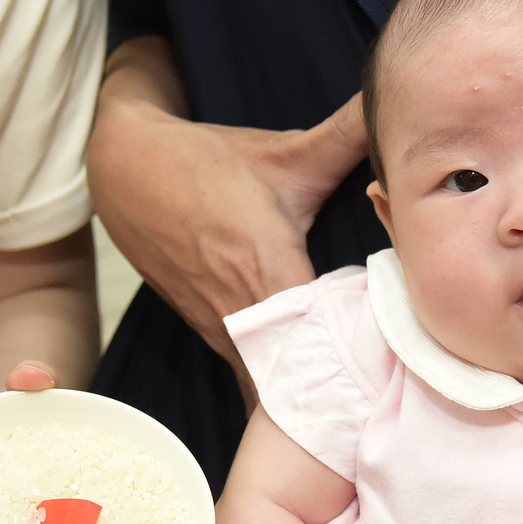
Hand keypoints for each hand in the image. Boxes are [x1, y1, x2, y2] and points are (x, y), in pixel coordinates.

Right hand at [89, 47, 365, 400]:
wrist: (126, 173)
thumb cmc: (207, 164)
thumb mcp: (284, 152)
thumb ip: (350, 134)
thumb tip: (397, 106)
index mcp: (267, 274)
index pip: (316, 345)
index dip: (355, 370)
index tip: (394, 387)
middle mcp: (241, 315)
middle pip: (295, 385)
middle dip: (339, 403)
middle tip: (389, 417)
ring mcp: (221, 332)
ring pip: (270, 388)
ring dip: (309, 399)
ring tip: (361, 411)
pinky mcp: (213, 335)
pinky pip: (254, 374)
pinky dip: (283, 386)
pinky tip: (319, 388)